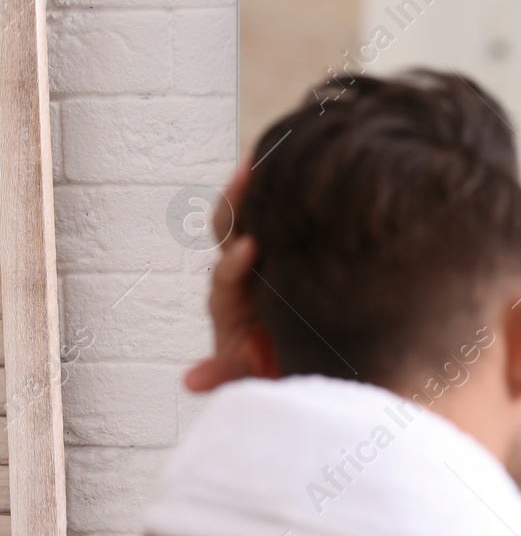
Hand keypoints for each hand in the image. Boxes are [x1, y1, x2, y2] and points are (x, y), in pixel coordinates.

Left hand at [184, 166, 279, 391]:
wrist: (314, 359)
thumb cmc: (280, 368)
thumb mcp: (257, 377)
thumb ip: (229, 374)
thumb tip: (191, 381)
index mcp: (233, 304)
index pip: (226, 278)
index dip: (233, 264)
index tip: (250, 249)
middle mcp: (241, 273)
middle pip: (228, 230)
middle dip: (235, 204)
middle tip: (246, 175)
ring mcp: (262, 255)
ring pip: (250, 214)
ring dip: (253, 186)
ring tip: (265, 155)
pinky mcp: (284, 243)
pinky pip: (278, 213)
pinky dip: (280, 189)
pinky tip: (298, 162)